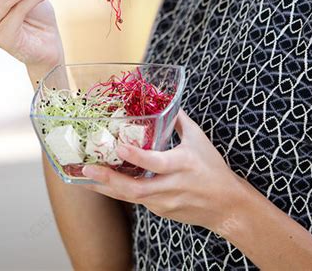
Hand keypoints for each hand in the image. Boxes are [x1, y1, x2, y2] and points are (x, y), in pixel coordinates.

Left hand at [81, 108, 239, 233]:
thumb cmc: (213, 168)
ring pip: (130, 197)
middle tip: (87, 169)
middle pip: (135, 188)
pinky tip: (102, 182)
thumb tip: (165, 100)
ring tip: (84, 177)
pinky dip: (118, 191)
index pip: (156, 162)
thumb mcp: (198, 139)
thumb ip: (179, 120)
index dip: (136, 156)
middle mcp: (171, 186)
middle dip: (109, 178)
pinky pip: (136, 200)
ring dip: (106, 187)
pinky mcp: (160, 211)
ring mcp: (164, 202)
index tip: (118, 145)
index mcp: (182, 164)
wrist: (226, 206)